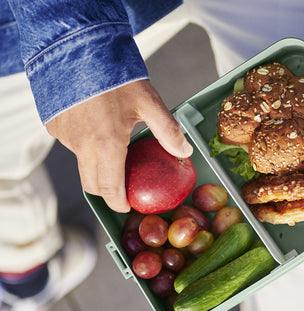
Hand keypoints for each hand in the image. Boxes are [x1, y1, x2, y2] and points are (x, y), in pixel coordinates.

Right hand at [46, 80, 192, 212]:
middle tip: (123, 188)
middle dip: (108, 192)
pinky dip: (84, 145)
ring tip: (113, 150)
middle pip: (93, 185)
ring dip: (97, 166)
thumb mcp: (148, 103)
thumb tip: (184, 152)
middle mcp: (82, 146)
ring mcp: (65, 137)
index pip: (110, 190)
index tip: (127, 206)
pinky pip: (71, 145)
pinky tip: (96, 129)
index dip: (119, 204)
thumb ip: (168, 131)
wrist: (78, 47)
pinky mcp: (55, 126)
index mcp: (106, 145)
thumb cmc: (115, 75)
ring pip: (82, 165)